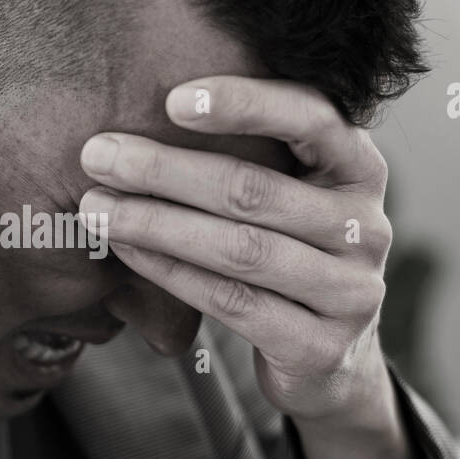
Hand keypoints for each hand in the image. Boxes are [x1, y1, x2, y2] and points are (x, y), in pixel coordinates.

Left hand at [79, 75, 393, 425]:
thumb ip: (248, 154)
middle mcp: (366, 227)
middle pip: (254, 189)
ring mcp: (350, 291)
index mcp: (361, 170)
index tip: (169, 98)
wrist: (329, 360)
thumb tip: (138, 120)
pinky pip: (232, 303)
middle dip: (164, 169)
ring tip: (94, 208)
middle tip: (97, 156)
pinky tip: (127, 251)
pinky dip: (171, 272)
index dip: (243, 103)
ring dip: (155, 223)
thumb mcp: (287, 197)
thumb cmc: (286, 254)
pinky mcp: (320, 347)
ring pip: (239, 249)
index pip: (312, 117)